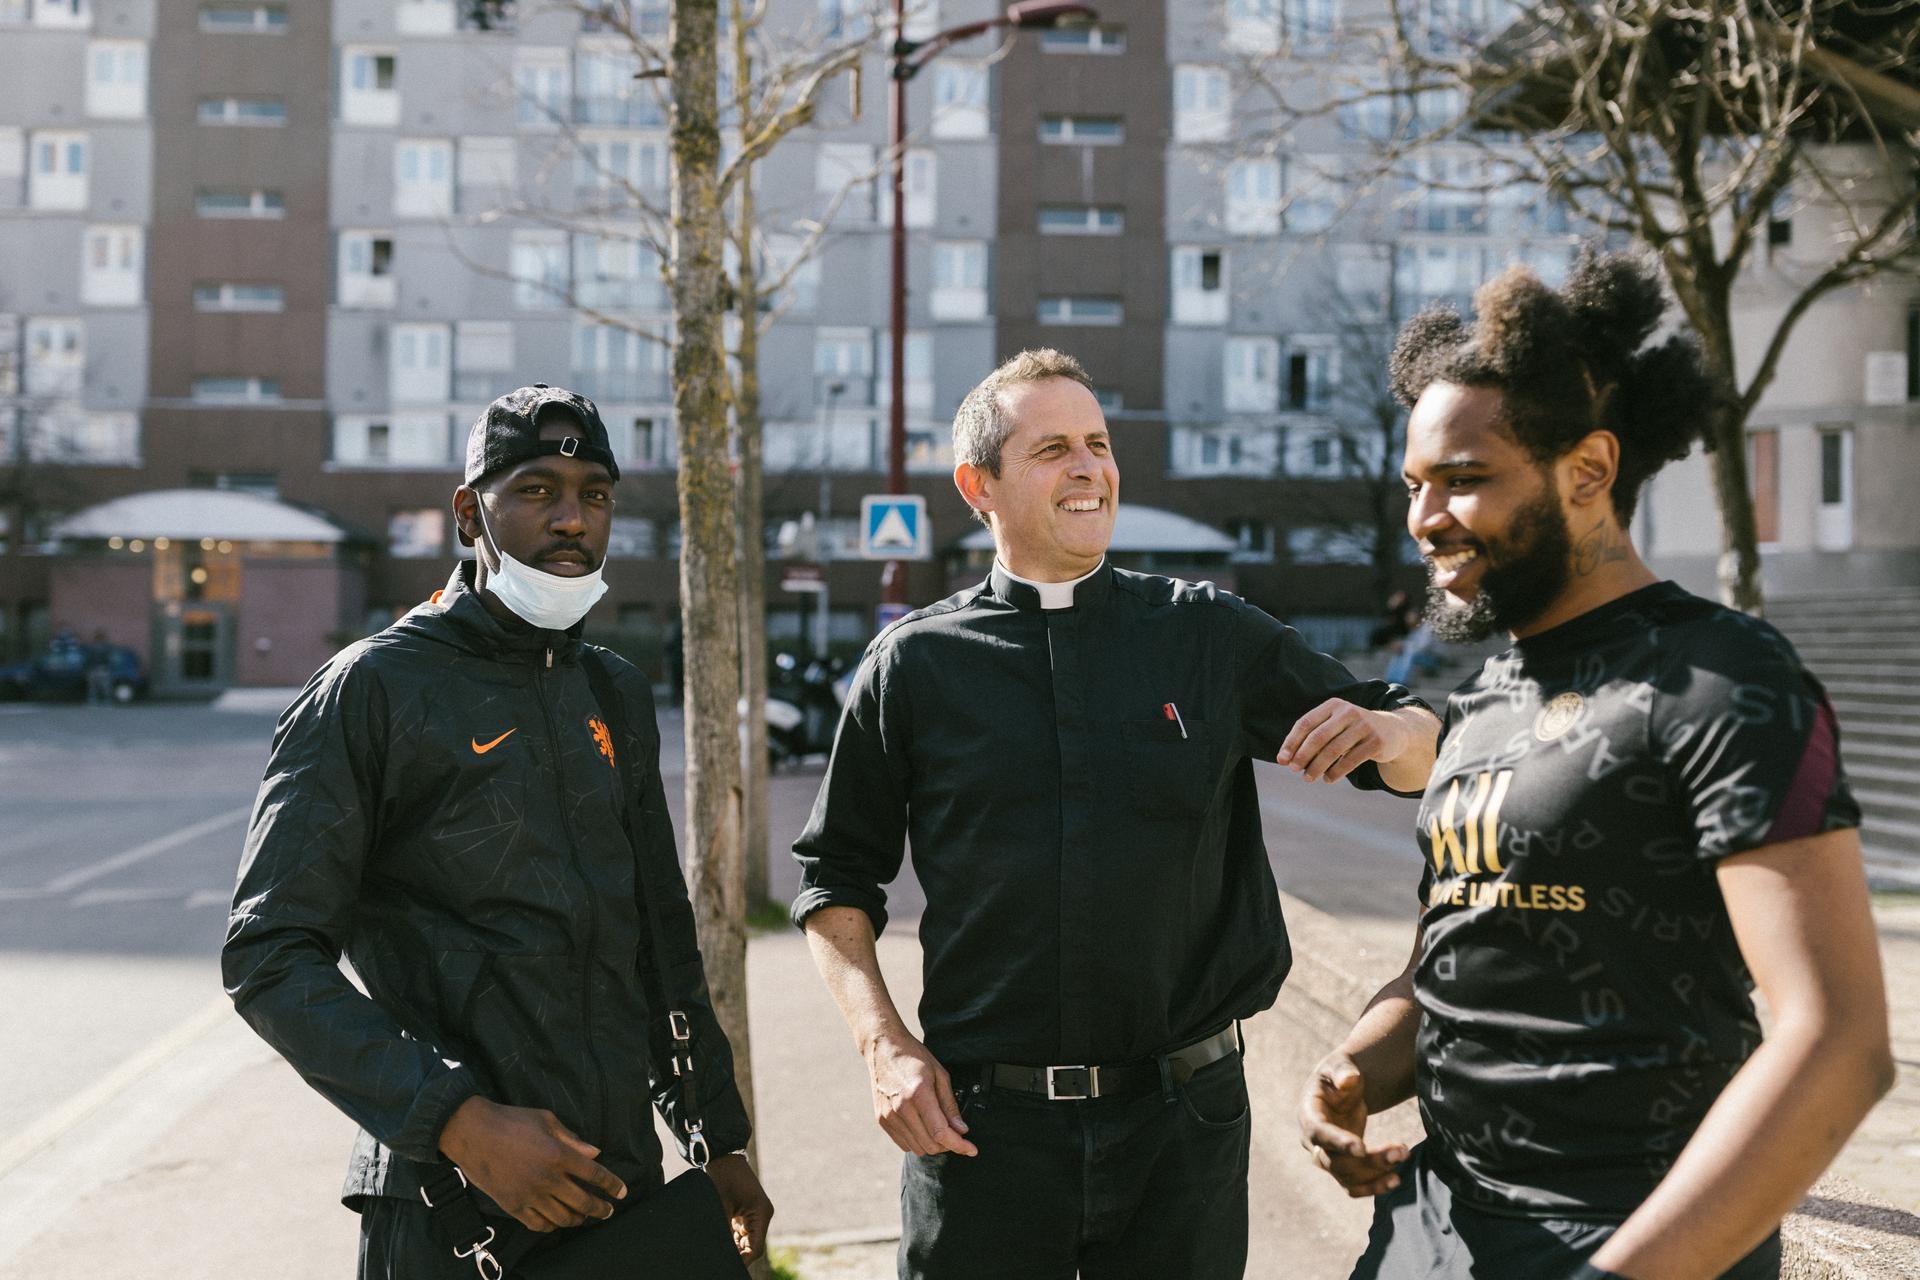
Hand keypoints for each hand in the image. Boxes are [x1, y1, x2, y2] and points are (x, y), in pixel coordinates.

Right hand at [438, 1095, 625, 1231]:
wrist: (473, 1132)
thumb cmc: (511, 1121)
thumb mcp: (547, 1120)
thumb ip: (573, 1139)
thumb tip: (595, 1153)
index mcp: (559, 1154)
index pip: (595, 1175)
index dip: (612, 1185)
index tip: (622, 1192)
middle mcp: (547, 1178)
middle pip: (583, 1201)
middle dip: (600, 1209)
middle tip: (608, 1211)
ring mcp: (529, 1195)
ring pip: (562, 1217)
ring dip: (577, 1219)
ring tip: (583, 1217)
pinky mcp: (512, 1205)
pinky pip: (538, 1224)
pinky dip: (551, 1225)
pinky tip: (556, 1221)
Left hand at [705, 1153, 774, 1261]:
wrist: (722, 1157)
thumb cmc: (722, 1178)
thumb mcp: (721, 1206)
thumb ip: (723, 1231)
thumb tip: (719, 1251)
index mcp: (761, 1213)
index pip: (755, 1247)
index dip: (743, 1260)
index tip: (729, 1267)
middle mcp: (762, 1215)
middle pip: (753, 1246)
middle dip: (739, 1256)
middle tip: (721, 1263)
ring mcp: (756, 1214)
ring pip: (748, 1241)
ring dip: (736, 1249)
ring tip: (719, 1254)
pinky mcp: (748, 1213)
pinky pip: (743, 1233)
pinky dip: (734, 1241)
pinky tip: (721, 1244)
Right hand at [866, 1030, 976, 1156]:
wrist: (883, 1048)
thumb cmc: (913, 1057)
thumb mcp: (940, 1074)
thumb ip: (950, 1104)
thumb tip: (961, 1129)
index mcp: (919, 1094)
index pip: (941, 1133)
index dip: (959, 1145)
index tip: (971, 1149)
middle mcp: (901, 1108)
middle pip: (930, 1144)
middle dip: (947, 1145)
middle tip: (955, 1134)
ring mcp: (889, 1116)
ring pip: (917, 1148)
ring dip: (932, 1144)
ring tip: (938, 1128)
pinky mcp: (881, 1119)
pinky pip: (903, 1143)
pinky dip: (917, 1141)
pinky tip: (923, 1126)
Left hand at [1278, 700, 1409, 782]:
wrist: (1392, 731)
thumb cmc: (1353, 731)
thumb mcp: (1335, 726)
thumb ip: (1313, 737)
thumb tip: (1285, 759)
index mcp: (1333, 705)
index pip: (1305, 723)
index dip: (1291, 742)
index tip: (1282, 760)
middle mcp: (1348, 712)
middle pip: (1318, 737)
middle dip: (1303, 756)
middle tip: (1295, 770)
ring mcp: (1364, 726)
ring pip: (1333, 750)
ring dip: (1317, 767)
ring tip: (1308, 778)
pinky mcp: (1376, 741)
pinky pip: (1351, 760)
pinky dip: (1336, 772)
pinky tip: (1328, 779)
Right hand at [1299, 1053, 1406, 1196]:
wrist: (1341, 1090)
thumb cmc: (1338, 1074)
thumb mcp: (1340, 1065)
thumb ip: (1343, 1071)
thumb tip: (1349, 1080)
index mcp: (1308, 1114)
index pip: (1318, 1133)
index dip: (1338, 1142)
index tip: (1361, 1148)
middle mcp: (1313, 1141)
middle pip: (1336, 1161)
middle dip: (1370, 1161)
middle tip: (1401, 1151)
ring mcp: (1326, 1157)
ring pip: (1347, 1177)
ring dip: (1376, 1174)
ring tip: (1403, 1156)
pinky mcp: (1341, 1166)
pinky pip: (1353, 1186)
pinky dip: (1373, 1187)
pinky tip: (1395, 1180)